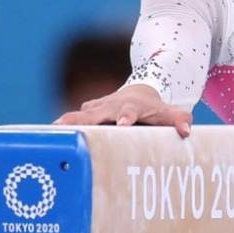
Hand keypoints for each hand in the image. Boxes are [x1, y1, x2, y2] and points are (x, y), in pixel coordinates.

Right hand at [55, 84, 191, 137]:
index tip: (122, 124)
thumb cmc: (155, 108)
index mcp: (131, 106)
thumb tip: (187, 131)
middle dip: (84, 120)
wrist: (140, 91)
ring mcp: (97, 108)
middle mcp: (111, 105)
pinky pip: (73, 120)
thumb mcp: (168, 113)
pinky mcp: (87, 113)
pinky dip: (61, 129)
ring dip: (66, 124)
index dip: (125, 117)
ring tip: (51, 134)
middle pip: (96, 112)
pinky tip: (46, 141)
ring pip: (80, 115)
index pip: (128, 112)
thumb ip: (179, 120)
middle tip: (69, 128)